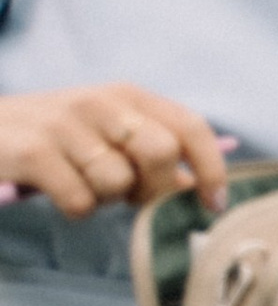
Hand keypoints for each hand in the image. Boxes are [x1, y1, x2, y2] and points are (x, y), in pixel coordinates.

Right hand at [0, 84, 227, 220]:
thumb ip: (152, 148)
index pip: (190, 126)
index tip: (215, 205)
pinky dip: (75, 209)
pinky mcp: (35, 152)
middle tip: (130, 197)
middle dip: (153, 188)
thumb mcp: (106, 130)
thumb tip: (198, 180)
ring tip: (81, 184)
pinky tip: (58, 192)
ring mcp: (67, 124)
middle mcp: (101, 102)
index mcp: (127, 95)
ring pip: (118, 183)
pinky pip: (80, 202)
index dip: (211, 168)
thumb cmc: (54, 137)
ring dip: (104, 199)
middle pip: (161, 153)